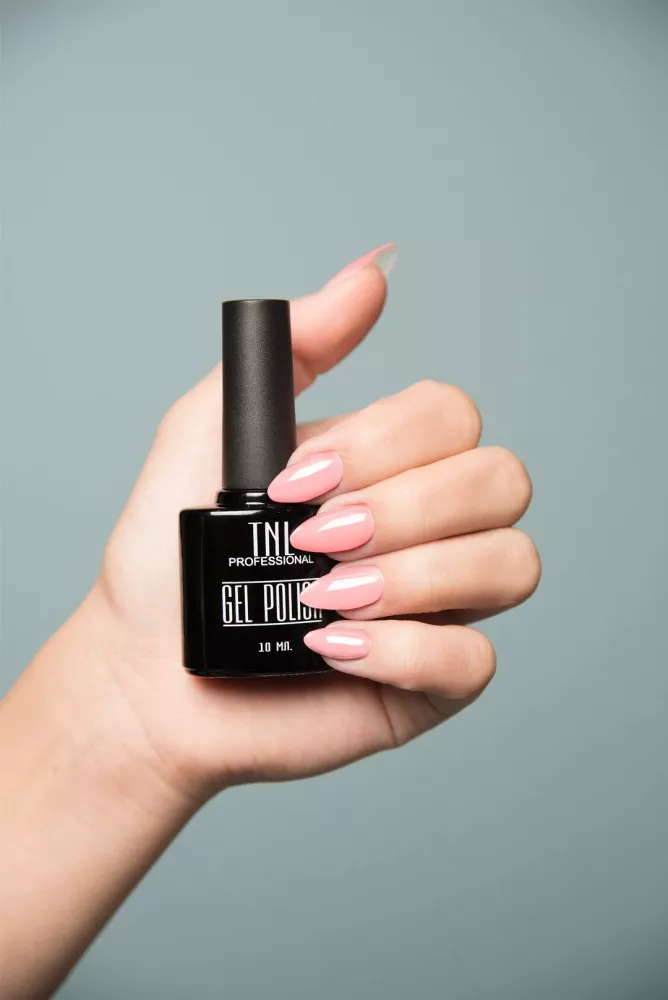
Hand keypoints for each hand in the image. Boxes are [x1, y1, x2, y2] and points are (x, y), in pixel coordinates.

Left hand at [95, 251, 539, 796]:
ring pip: (510, 563)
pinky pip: (476, 657)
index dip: (387, 443)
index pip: (454, 417)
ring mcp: (439, 602)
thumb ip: (296, 347)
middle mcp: (430, 525)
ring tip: (325, 599)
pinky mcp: (433, 679)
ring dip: (411, 576)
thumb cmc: (173, 556)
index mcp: (390, 463)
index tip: (293, 482)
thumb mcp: (212, 428)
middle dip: (402, 508)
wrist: (143, 673)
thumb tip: (372, 273)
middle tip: (314, 539)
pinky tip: (335, 650)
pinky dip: (404, 649)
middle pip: (500, 480)